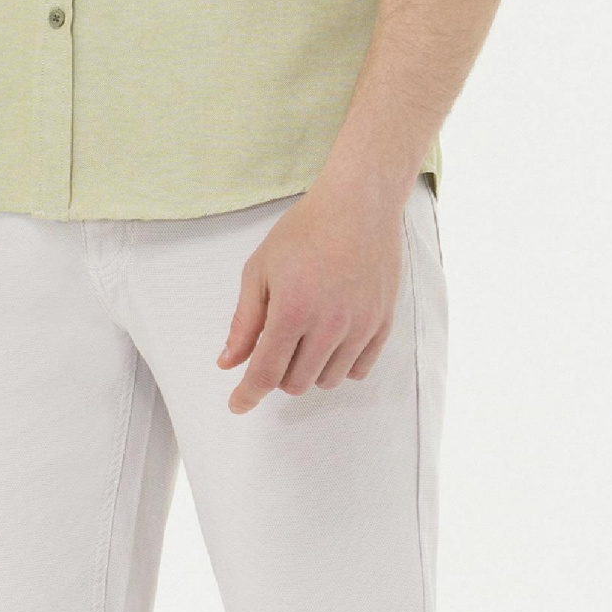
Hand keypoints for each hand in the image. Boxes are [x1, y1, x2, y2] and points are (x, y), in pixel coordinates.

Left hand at [216, 176, 408, 413]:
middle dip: (277, 374)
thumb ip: (244, 321)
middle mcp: (330, 324)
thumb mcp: (260, 270)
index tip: (238, 405)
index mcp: (293, 309)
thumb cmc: (304, 232)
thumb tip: (228, 364)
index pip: (267, 372)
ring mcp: (361, 326)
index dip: (248, 394)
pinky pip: (358, 370)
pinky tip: (329, 344)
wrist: (358, 206)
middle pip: (296, 383)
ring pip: (327, 380)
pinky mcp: (383, 323)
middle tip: (275, 344)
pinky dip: (338, 366)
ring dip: (308, 371)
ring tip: (303, 338)